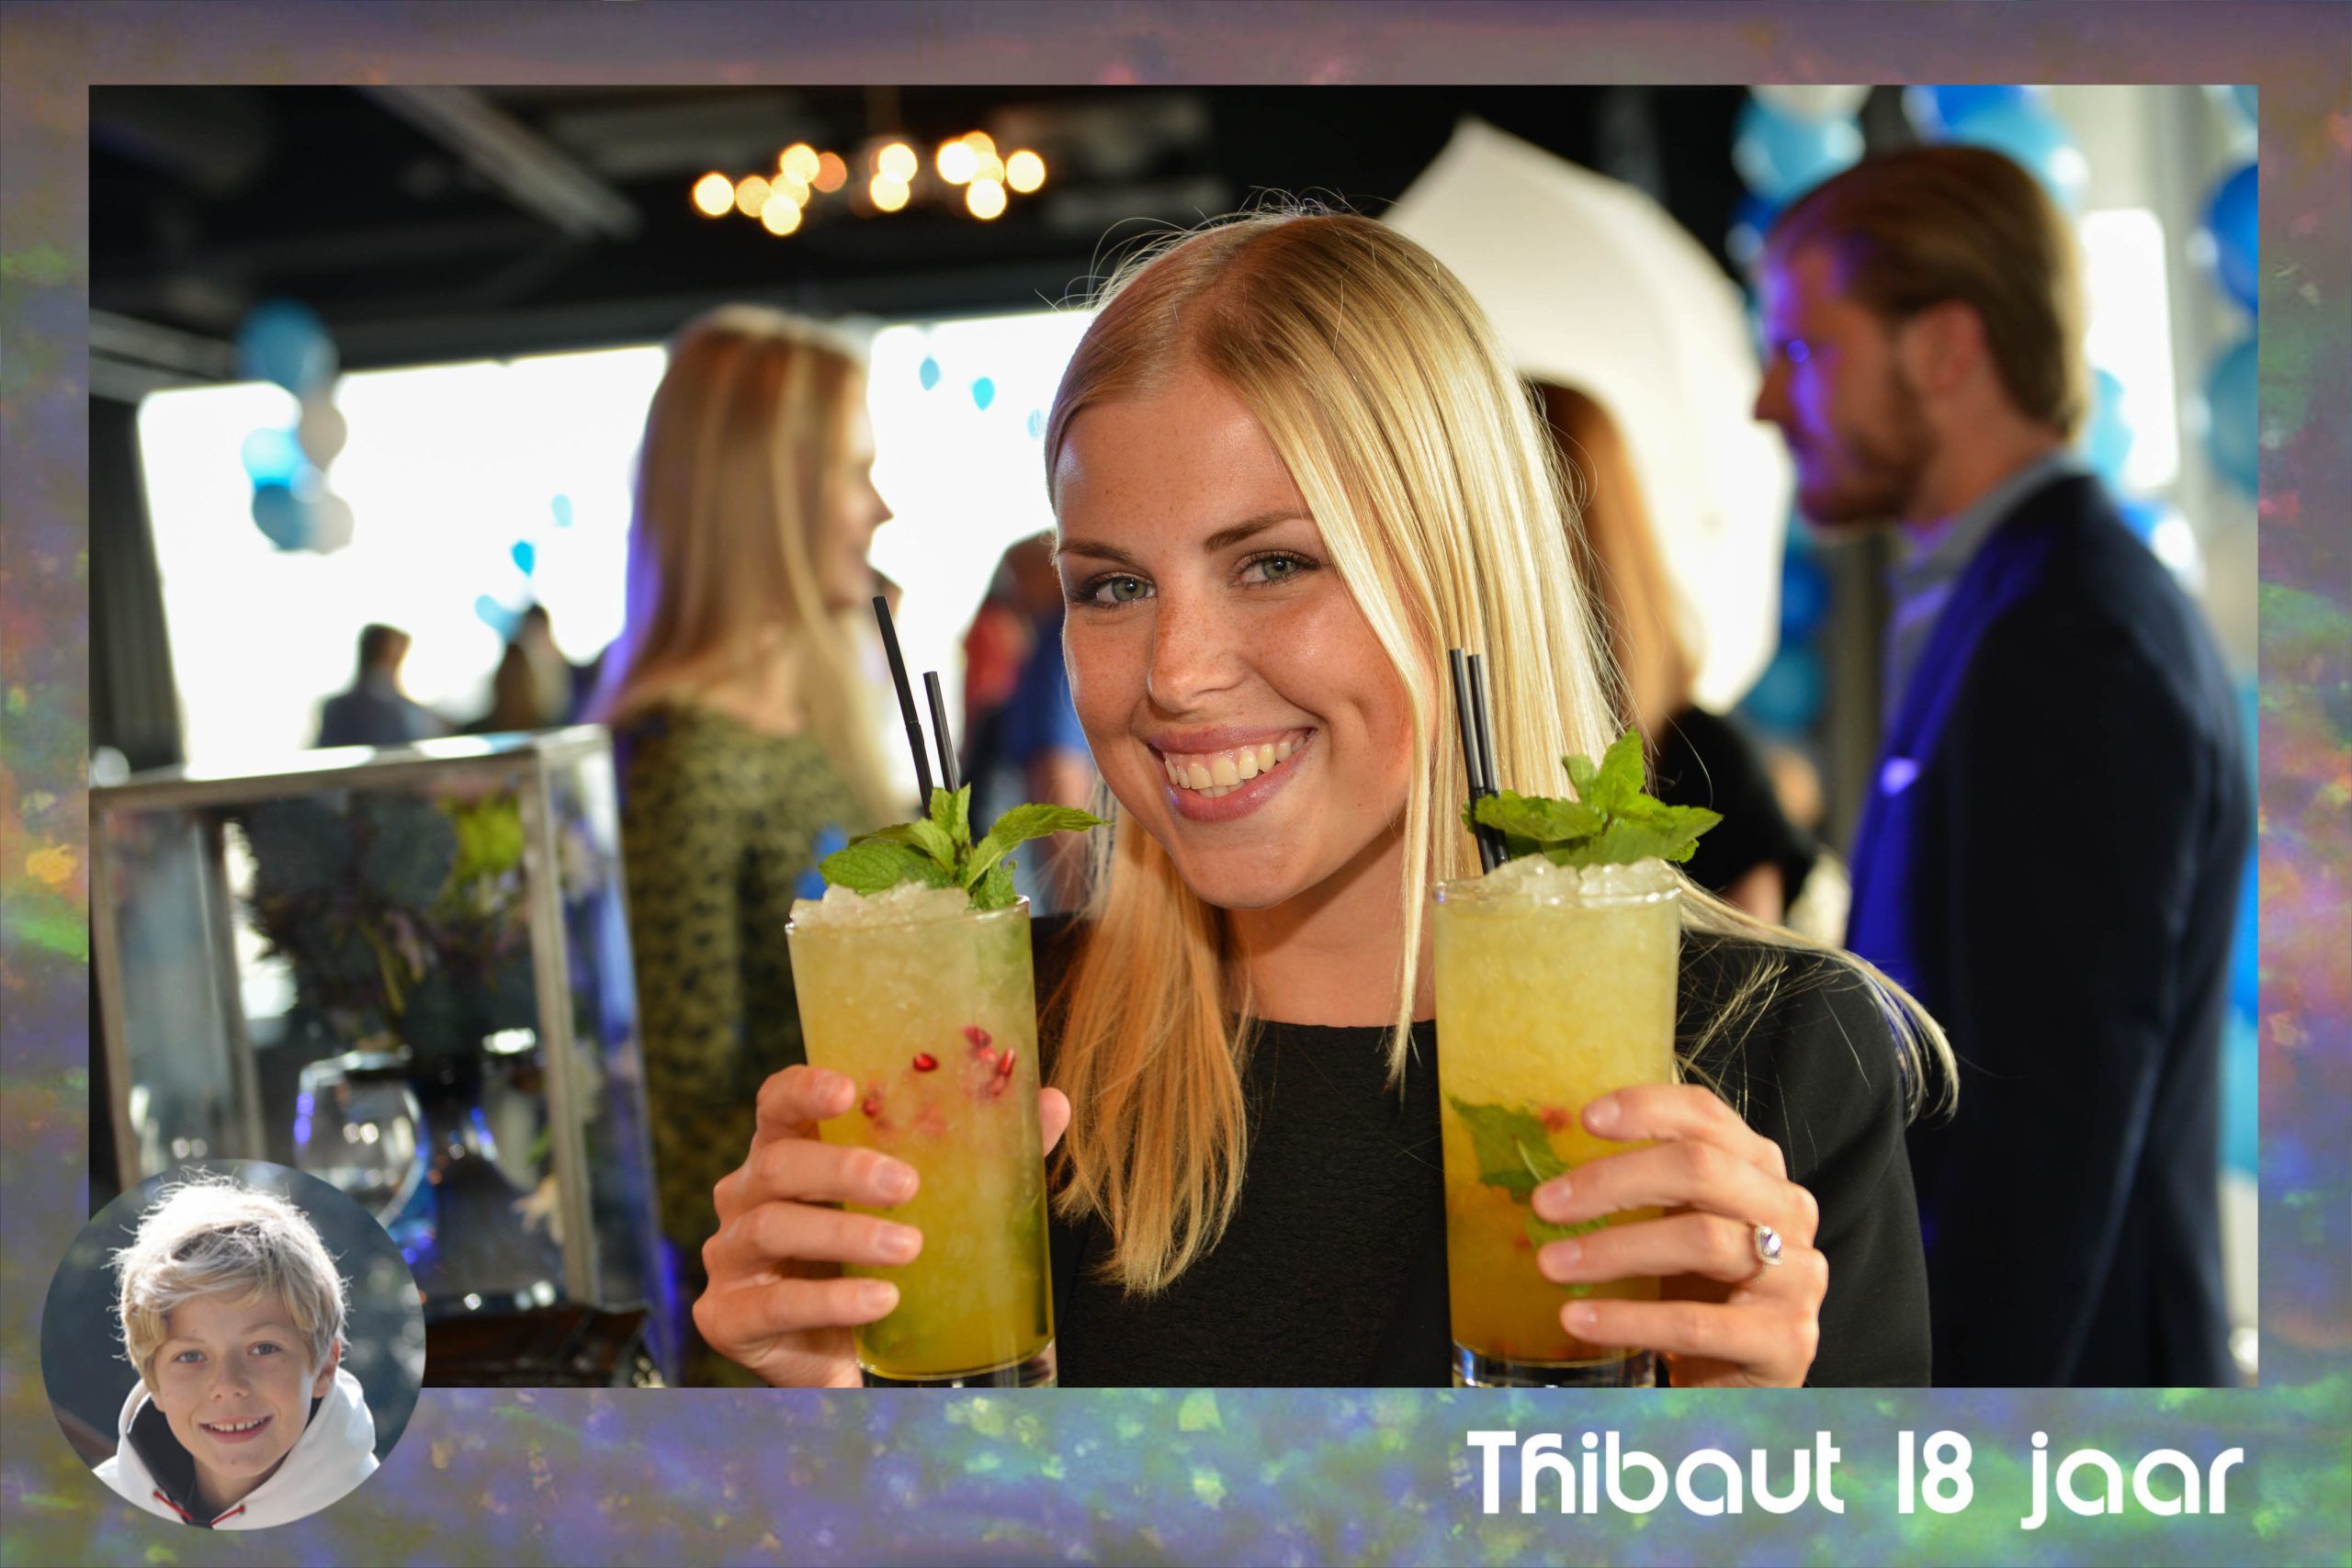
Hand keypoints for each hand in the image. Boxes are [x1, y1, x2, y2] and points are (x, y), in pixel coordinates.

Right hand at [694, 1064, 1072, 1386]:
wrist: (847, 1361)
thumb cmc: (877, 1260)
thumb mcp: (926, 1204)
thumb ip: (983, 1153)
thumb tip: (1051, 1103)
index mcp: (786, 1153)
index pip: (776, 1103)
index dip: (803, 1089)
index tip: (849, 1089)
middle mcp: (746, 1196)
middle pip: (777, 1163)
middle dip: (843, 1169)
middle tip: (907, 1185)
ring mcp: (731, 1257)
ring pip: (773, 1227)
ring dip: (845, 1234)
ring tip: (910, 1248)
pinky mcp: (731, 1317)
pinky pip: (774, 1303)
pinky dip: (831, 1301)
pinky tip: (880, 1301)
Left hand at [1528, 1084, 1823, 1387]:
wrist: (1738, 1381)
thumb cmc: (1698, 1292)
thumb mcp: (1672, 1226)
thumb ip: (1638, 1189)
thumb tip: (1551, 1171)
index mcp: (1758, 1169)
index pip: (1707, 1117)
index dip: (1648, 1109)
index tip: (1585, 1120)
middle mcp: (1788, 1210)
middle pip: (1701, 1169)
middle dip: (1614, 1182)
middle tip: (1547, 1204)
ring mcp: (1797, 1275)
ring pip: (1700, 1241)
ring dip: (1613, 1249)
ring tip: (1551, 1264)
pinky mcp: (1786, 1340)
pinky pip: (1695, 1324)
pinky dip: (1628, 1319)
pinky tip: (1579, 1319)